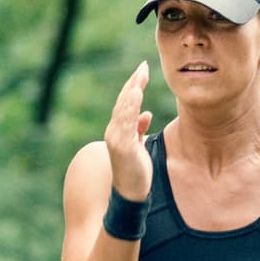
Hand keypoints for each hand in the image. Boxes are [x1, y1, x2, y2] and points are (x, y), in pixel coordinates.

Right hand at [103, 60, 153, 200]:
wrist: (131, 195)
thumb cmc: (135, 172)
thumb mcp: (139, 146)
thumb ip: (139, 129)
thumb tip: (146, 114)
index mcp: (118, 130)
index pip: (126, 103)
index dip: (134, 86)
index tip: (143, 70)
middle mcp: (114, 132)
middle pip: (124, 102)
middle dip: (134, 82)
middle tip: (144, 66)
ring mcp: (116, 138)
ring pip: (123, 109)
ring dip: (132, 91)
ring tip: (141, 75)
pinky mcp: (122, 146)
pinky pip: (125, 121)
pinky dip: (130, 106)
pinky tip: (137, 94)